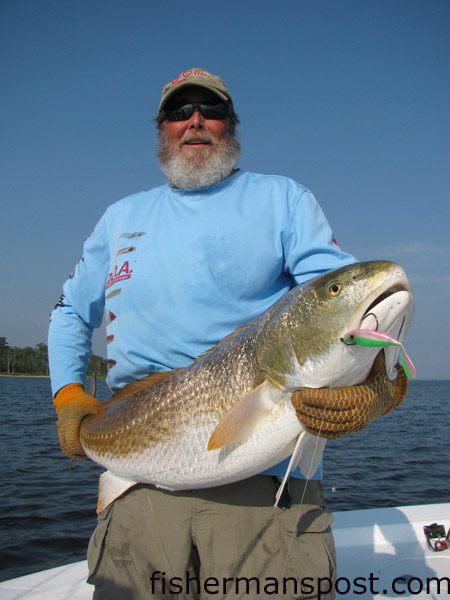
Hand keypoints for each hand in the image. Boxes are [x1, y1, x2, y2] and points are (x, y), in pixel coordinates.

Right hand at [53, 383, 102, 458]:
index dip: (80, 449)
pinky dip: (70, 449)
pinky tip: (80, 450)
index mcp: (71, 422)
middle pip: (67, 447)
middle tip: (89, 454)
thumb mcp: (93, 406)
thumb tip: (112, 426)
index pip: (72, 441)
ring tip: (85, 455)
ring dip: (73, 453)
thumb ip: (100, 416)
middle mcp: (63, 427)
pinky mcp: (60, 430)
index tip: (90, 450)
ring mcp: (60, 429)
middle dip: (77, 453)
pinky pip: (63, 444)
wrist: (68, 395)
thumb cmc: (83, 401)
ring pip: (64, 447)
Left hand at [291, 352, 407, 438]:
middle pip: (326, 414)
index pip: (332, 400)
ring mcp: (355, 425)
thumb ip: (367, 351)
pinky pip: (331, 434)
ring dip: (308, 419)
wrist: (388, 398)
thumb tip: (357, 334)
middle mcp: (358, 414)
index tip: (299, 392)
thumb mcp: (376, 365)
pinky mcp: (351, 431)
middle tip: (293, 398)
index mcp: (362, 397)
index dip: (313, 398)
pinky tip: (305, 422)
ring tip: (296, 409)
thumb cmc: (376, 377)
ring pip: (326, 426)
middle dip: (306, 408)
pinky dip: (316, 429)